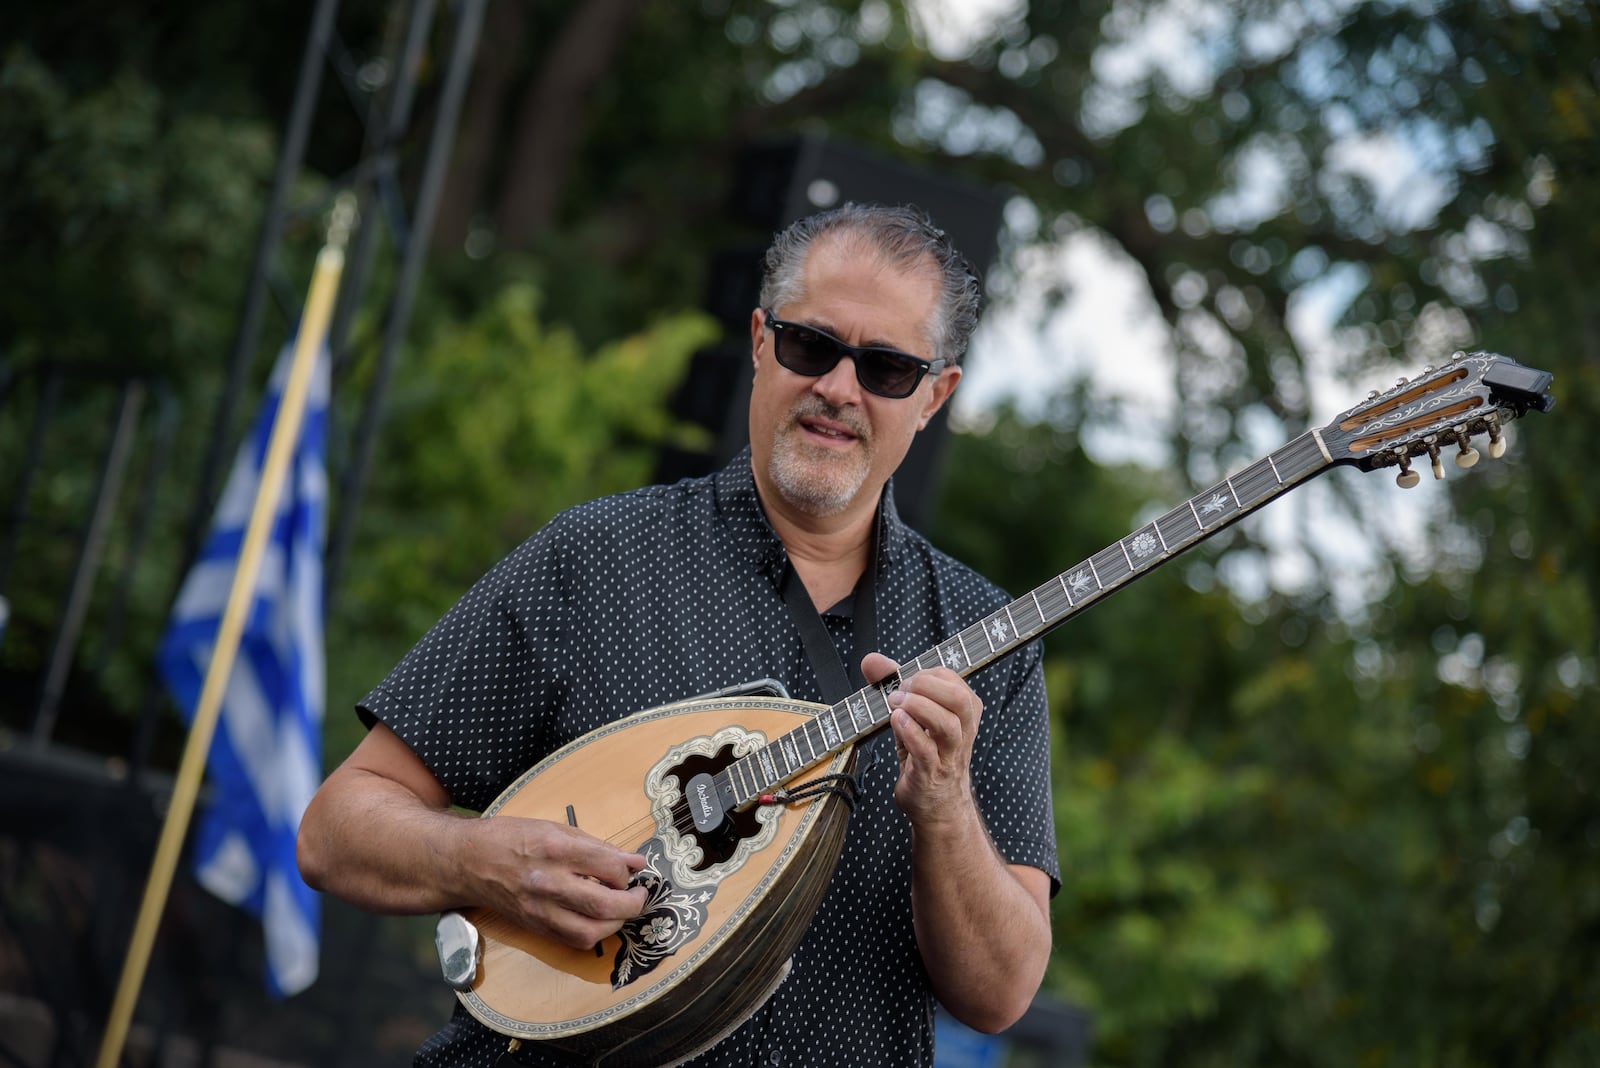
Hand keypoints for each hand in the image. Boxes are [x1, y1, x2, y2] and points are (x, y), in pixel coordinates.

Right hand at [470, 816, 647, 950]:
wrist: (470, 861)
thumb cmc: (513, 838)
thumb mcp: (557, 828)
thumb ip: (598, 847)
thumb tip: (634, 862)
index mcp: (557, 849)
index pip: (610, 867)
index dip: (630, 870)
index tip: (634, 868)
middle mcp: (550, 882)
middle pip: (606, 905)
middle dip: (633, 903)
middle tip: (639, 896)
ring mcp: (541, 909)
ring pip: (592, 932)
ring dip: (616, 924)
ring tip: (620, 910)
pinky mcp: (536, 927)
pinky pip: (574, 940)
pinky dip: (594, 933)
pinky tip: (598, 919)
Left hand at [861, 651, 982, 826]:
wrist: (938, 808)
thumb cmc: (926, 757)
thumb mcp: (913, 719)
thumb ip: (896, 687)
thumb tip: (871, 660)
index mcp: (964, 716)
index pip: (956, 682)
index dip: (929, 674)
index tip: (906, 680)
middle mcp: (962, 734)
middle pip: (960, 700)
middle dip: (927, 686)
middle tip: (902, 691)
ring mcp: (948, 756)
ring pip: (948, 725)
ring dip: (917, 708)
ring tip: (895, 704)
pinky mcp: (930, 776)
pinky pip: (926, 752)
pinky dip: (910, 732)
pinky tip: (896, 721)